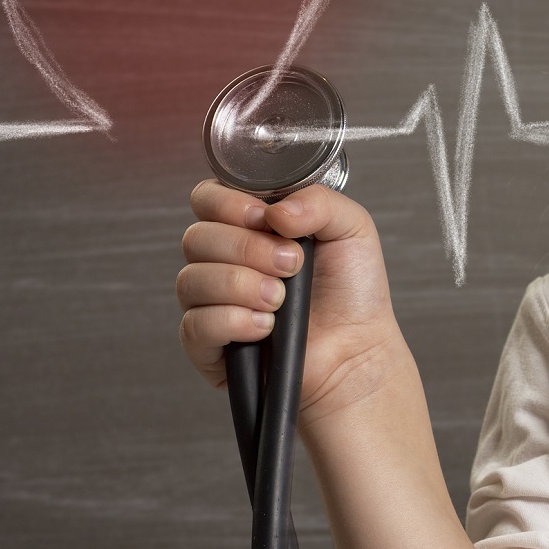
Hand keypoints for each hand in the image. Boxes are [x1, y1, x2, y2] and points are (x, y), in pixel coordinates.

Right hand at [177, 180, 411, 424]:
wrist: (358, 350)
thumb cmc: (352, 291)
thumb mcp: (351, 228)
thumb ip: (318, 200)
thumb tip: (275, 210)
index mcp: (249, 227)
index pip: (207, 199)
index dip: (227, 204)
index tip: (265, 219)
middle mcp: (223, 262)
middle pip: (196, 238)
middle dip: (247, 249)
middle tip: (291, 265)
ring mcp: (212, 303)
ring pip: (191, 280)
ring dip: (241, 286)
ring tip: (280, 300)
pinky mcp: (207, 346)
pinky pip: (194, 324)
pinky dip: (232, 321)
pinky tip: (264, 327)